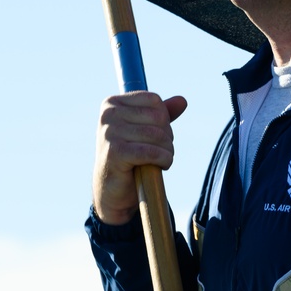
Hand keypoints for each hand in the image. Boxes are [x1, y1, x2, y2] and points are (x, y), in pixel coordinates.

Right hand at [92, 92, 187, 225]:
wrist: (111, 189)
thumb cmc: (129, 155)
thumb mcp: (144, 130)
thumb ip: (162, 113)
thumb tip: (182, 101)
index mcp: (112, 103)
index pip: (154, 101)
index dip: (164, 120)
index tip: (155, 135)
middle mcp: (108, 114)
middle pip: (158, 117)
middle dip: (167, 136)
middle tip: (160, 150)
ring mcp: (109, 133)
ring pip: (157, 135)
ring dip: (168, 150)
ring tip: (162, 159)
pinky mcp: (115, 152)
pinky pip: (152, 152)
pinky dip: (164, 160)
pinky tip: (162, 166)